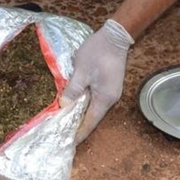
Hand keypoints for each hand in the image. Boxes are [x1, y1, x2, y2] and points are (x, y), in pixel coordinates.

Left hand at [60, 19, 134, 143]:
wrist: (115, 36)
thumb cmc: (97, 52)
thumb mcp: (81, 70)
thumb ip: (73, 89)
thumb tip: (64, 106)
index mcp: (104, 98)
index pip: (91, 121)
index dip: (80, 133)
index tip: (70, 143)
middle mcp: (111, 98)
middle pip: (93, 116)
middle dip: (80, 125)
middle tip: (64, 133)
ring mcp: (112, 91)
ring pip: (95, 107)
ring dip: (82, 113)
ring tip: (68, 120)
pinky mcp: (110, 84)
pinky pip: (97, 98)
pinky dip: (86, 103)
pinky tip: (76, 102)